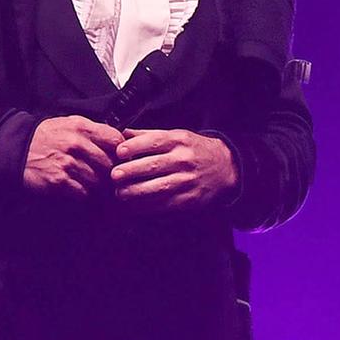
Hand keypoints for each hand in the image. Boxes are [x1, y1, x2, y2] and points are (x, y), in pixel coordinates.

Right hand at [24, 116, 123, 197]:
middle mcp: (75, 144)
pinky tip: (78, 188)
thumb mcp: (68, 123)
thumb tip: (118, 140)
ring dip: (97, 184)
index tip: (120, 159)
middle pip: (108, 163)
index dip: (121, 151)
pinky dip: (83, 193)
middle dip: (110, 172)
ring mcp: (67, 164)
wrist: (16, 148)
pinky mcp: (59, 182)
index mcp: (80, 128)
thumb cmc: (45, 136)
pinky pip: (83, 192)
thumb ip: (92, 130)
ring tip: (92, 183)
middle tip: (109, 176)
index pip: (115, 140)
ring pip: (97, 180)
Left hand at [109, 129, 237, 213]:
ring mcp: (187, 180)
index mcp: (178, 140)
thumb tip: (121, 132)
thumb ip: (148, 135)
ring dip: (136, 192)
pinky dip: (147, 206)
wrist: (224, 167)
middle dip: (131, 171)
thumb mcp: (176, 136)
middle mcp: (183, 159)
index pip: (154, 142)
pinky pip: (165, 204)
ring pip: (158, 187)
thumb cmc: (194, 149)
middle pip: (153, 165)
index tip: (119, 152)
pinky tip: (133, 206)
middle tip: (114, 176)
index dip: (134, 147)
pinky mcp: (189, 199)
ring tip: (120, 193)